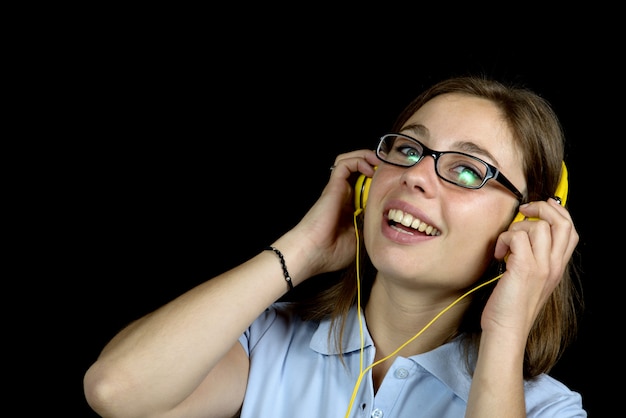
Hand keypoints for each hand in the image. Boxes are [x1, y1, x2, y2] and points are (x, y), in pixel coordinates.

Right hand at [283, 150, 379, 277]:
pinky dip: (359, 160)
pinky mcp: (333, 186)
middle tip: (390, 168)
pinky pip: (345, 163)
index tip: (394, 184)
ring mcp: (338, 190)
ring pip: (351, 161)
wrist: (313, 252)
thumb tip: (386, 222)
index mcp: (350, 208)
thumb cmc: (331, 252)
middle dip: (375, 165)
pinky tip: (370, 169)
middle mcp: (344, 196)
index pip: (366, 187)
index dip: (379, 181)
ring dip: (366, 157)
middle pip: (359, 170)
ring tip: (379, 162)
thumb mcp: (360, 241)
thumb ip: (371, 229)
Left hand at [484, 198, 578, 338]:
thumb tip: (524, 234)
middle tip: (523, 212)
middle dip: (542, 208)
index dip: (557, 212)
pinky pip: (517, 236)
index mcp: (557, 267)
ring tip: (505, 246)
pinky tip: (498, 255)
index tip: (537, 209)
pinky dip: (503, 240)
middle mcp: (554, 265)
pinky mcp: (524, 268)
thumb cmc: (511, 307)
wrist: (507, 331)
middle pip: (562, 222)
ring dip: (516, 228)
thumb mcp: (530, 280)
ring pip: (538, 226)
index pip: (571, 230)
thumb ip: (534, 258)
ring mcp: (542, 267)